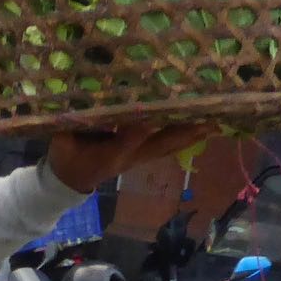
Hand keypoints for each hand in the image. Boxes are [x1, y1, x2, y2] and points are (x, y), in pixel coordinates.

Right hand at [47, 123, 206, 194]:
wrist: (69, 179)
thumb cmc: (66, 155)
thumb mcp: (64, 141)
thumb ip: (75, 125)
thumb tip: (85, 101)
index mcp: (108, 152)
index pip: (129, 138)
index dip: (142, 127)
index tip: (157, 114)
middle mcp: (130, 155)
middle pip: (162, 143)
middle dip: (183, 131)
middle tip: (209, 119)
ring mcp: (139, 156)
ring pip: (170, 146)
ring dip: (192, 135)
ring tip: (216, 123)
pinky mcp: (144, 154)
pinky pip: (169, 145)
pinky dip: (186, 136)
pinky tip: (204, 128)